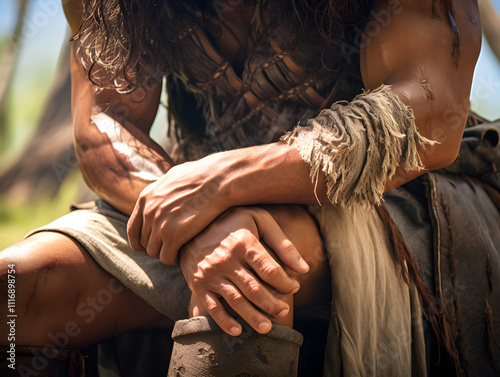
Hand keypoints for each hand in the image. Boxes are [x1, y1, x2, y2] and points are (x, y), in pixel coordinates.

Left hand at [127, 157, 229, 264]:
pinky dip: (173, 259)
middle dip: (156, 247)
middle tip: (170, 248)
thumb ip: (163, 189)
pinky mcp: (173, 235)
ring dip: (165, 254)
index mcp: (146, 198)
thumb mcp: (174, 177)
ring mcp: (159, 224)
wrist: (217, 179)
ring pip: (154, 251)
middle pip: (144, 242)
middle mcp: (148, 212)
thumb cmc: (203, 174)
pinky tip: (182, 255)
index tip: (150, 246)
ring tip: (178, 251)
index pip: (133, 229)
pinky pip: (166, 257)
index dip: (140, 241)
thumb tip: (163, 191)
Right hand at [179, 206, 309, 335]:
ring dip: (253, 317)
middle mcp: (227, 259)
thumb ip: (283, 243)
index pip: (270, 270)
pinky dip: (225, 322)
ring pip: (236, 301)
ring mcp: (211, 273)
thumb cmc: (233, 221)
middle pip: (255, 289)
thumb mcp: (259, 220)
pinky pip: (213, 307)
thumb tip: (304, 269)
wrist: (192, 225)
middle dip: (273, 304)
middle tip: (284, 311)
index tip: (294, 287)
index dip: (285, 283)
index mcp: (244, 242)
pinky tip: (238, 330)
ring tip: (267, 327)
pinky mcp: (199, 284)